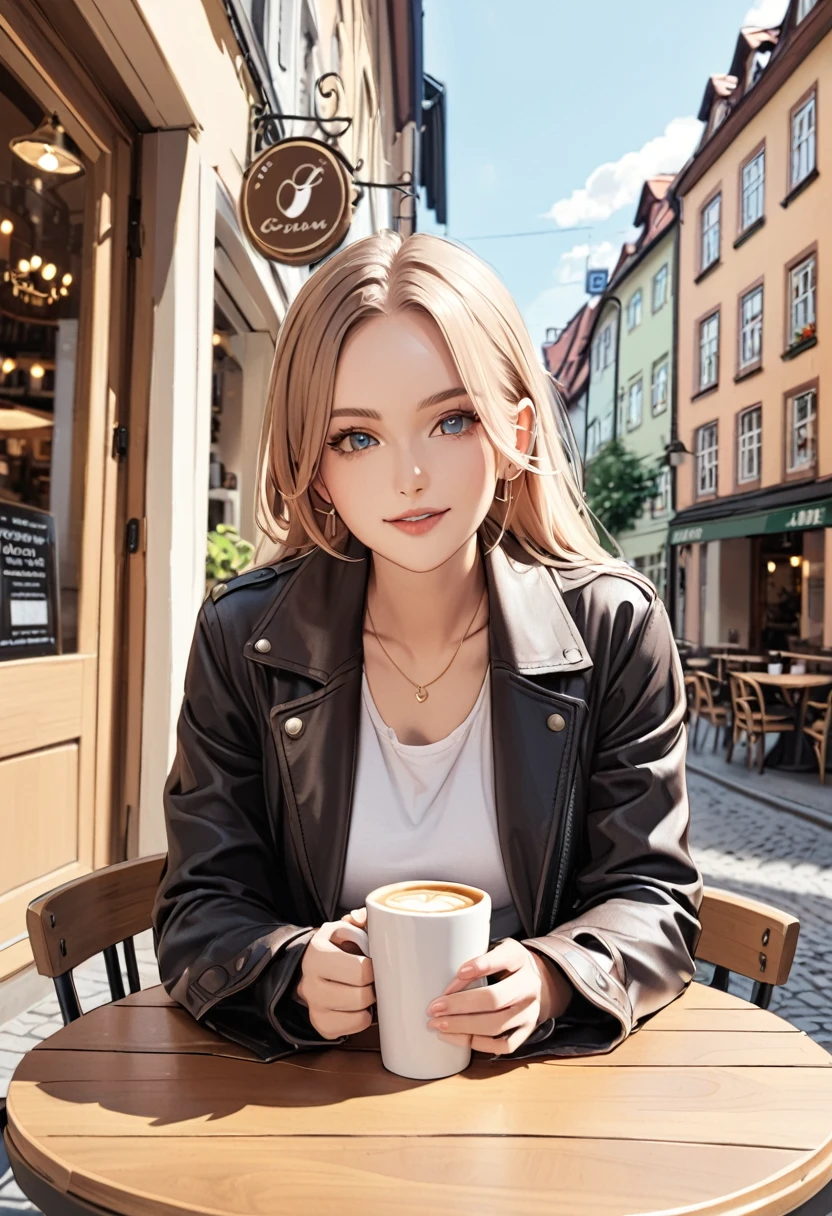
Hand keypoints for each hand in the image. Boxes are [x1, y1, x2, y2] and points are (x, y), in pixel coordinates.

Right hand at [295, 918, 374, 1039]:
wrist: (313, 967)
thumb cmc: (337, 947)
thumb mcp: (346, 927)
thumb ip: (359, 918)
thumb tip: (361, 918)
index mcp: (317, 953)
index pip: (361, 971)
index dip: (374, 968)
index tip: (372, 962)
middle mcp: (310, 982)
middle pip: (361, 996)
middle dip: (372, 987)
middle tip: (371, 979)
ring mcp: (314, 1007)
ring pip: (359, 1014)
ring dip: (369, 1003)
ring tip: (365, 989)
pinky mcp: (321, 1025)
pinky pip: (354, 1028)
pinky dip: (362, 1018)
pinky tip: (358, 1005)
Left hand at [425, 938, 572, 1055]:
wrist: (535, 981)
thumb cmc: (505, 965)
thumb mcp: (495, 951)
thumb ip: (476, 959)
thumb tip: (441, 977)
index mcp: (519, 958)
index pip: (503, 959)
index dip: (482, 965)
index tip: (460, 971)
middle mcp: (529, 986)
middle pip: (494, 999)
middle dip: (459, 1005)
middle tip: (434, 1008)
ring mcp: (530, 1012)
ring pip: (496, 1025)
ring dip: (462, 1027)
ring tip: (438, 1025)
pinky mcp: (526, 1031)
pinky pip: (503, 1045)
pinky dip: (478, 1043)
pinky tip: (457, 1037)